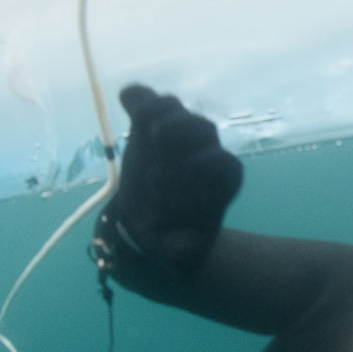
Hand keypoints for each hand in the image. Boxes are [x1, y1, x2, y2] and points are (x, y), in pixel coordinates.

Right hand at [113, 83, 242, 272]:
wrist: (149, 223)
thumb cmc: (172, 237)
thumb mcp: (179, 254)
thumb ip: (183, 252)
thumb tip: (182, 248)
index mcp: (218, 183)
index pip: (225, 166)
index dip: (212, 163)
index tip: (190, 169)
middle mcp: (202, 151)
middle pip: (204, 130)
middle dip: (185, 131)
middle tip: (160, 137)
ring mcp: (176, 135)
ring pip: (177, 112)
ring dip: (163, 111)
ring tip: (143, 121)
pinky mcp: (148, 126)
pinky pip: (146, 103)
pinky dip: (138, 98)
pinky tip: (127, 98)